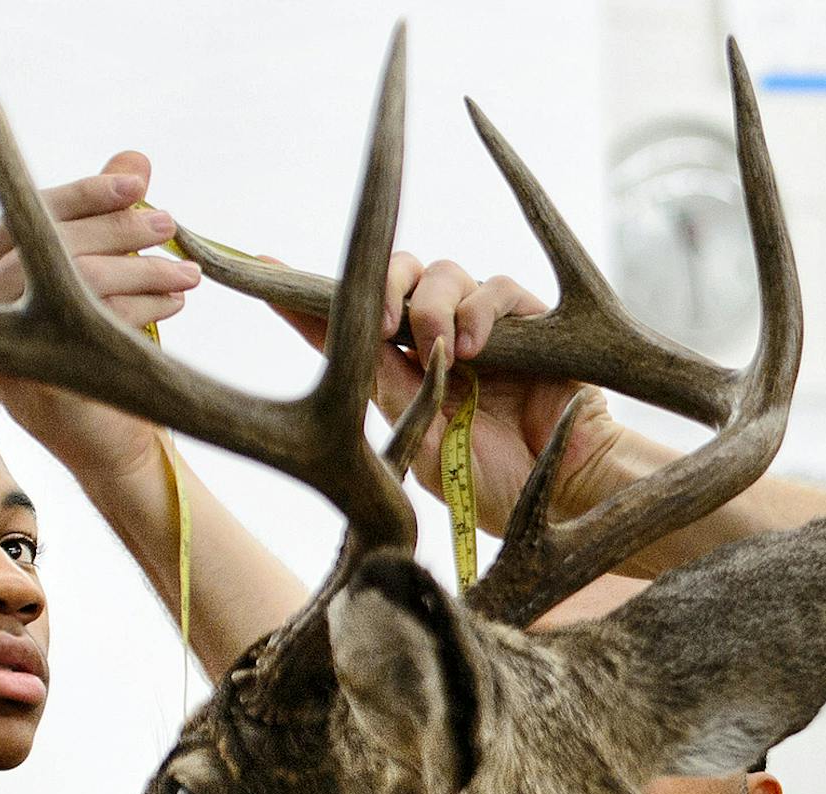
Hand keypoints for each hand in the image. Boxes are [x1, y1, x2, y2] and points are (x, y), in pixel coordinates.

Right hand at [0, 151, 201, 482]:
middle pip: (48, 242)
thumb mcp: (101, 278)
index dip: (84, 192)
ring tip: (188, 272)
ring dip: (141, 267)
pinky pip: (93, 322)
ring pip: (74, 279)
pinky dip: (144, 303)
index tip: (138, 182)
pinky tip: (177, 301)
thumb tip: (136, 158)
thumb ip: (107, 220)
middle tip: (170, 223)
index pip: (26, 215)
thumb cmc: (98, 354)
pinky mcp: (35, 379)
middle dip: (119, 228)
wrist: (109, 448)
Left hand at [270, 255, 627, 534]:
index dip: (305, 296)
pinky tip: (475, 346)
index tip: (261, 266)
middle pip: (397, 278)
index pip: (346, 323)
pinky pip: (496, 288)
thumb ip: (393, 393)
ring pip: (444, 274)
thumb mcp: (425, 444)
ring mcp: (483, 329)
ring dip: (434, 305)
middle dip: (383, 288)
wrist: (564, 496)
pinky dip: (480, 308)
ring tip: (446, 350)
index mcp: (403, 372)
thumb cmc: (496, 485)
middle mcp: (438, 342)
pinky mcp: (529, 324)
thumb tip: (354, 343)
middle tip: (383, 323)